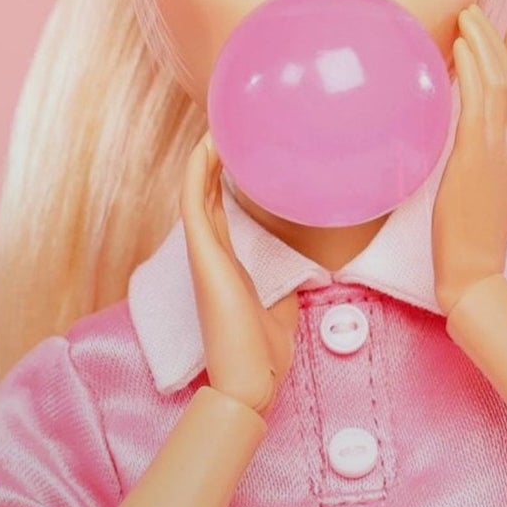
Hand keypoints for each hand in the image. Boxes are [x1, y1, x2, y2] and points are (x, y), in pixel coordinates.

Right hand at [182, 131, 300, 417]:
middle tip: (227, 124)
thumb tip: (313, 265)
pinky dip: (197, 174)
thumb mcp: (285, 304)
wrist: (249, 382)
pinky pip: (193, 205)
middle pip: (206, 194)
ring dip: (203, 157)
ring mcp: (204, 254)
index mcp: (229, 264)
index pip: (221, 211)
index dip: (224, 179)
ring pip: (195, 192)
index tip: (239, 149)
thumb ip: (292, 280)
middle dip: (213, 160)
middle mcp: (212, 254)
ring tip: (216, 124)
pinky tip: (207, 147)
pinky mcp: (204, 256)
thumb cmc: (265, 352)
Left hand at [433, 3, 506, 316]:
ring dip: (482, 44)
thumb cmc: (468, 239)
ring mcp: (497, 148)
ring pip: (497, 82)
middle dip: (494, 40)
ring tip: (467, 15)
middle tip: (477, 10)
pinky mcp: (476, 156)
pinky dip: (471, 70)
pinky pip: (476, 102)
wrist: (475, 270)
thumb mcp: (476, 191)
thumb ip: (474, 163)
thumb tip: (461, 146)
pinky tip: (461, 49)